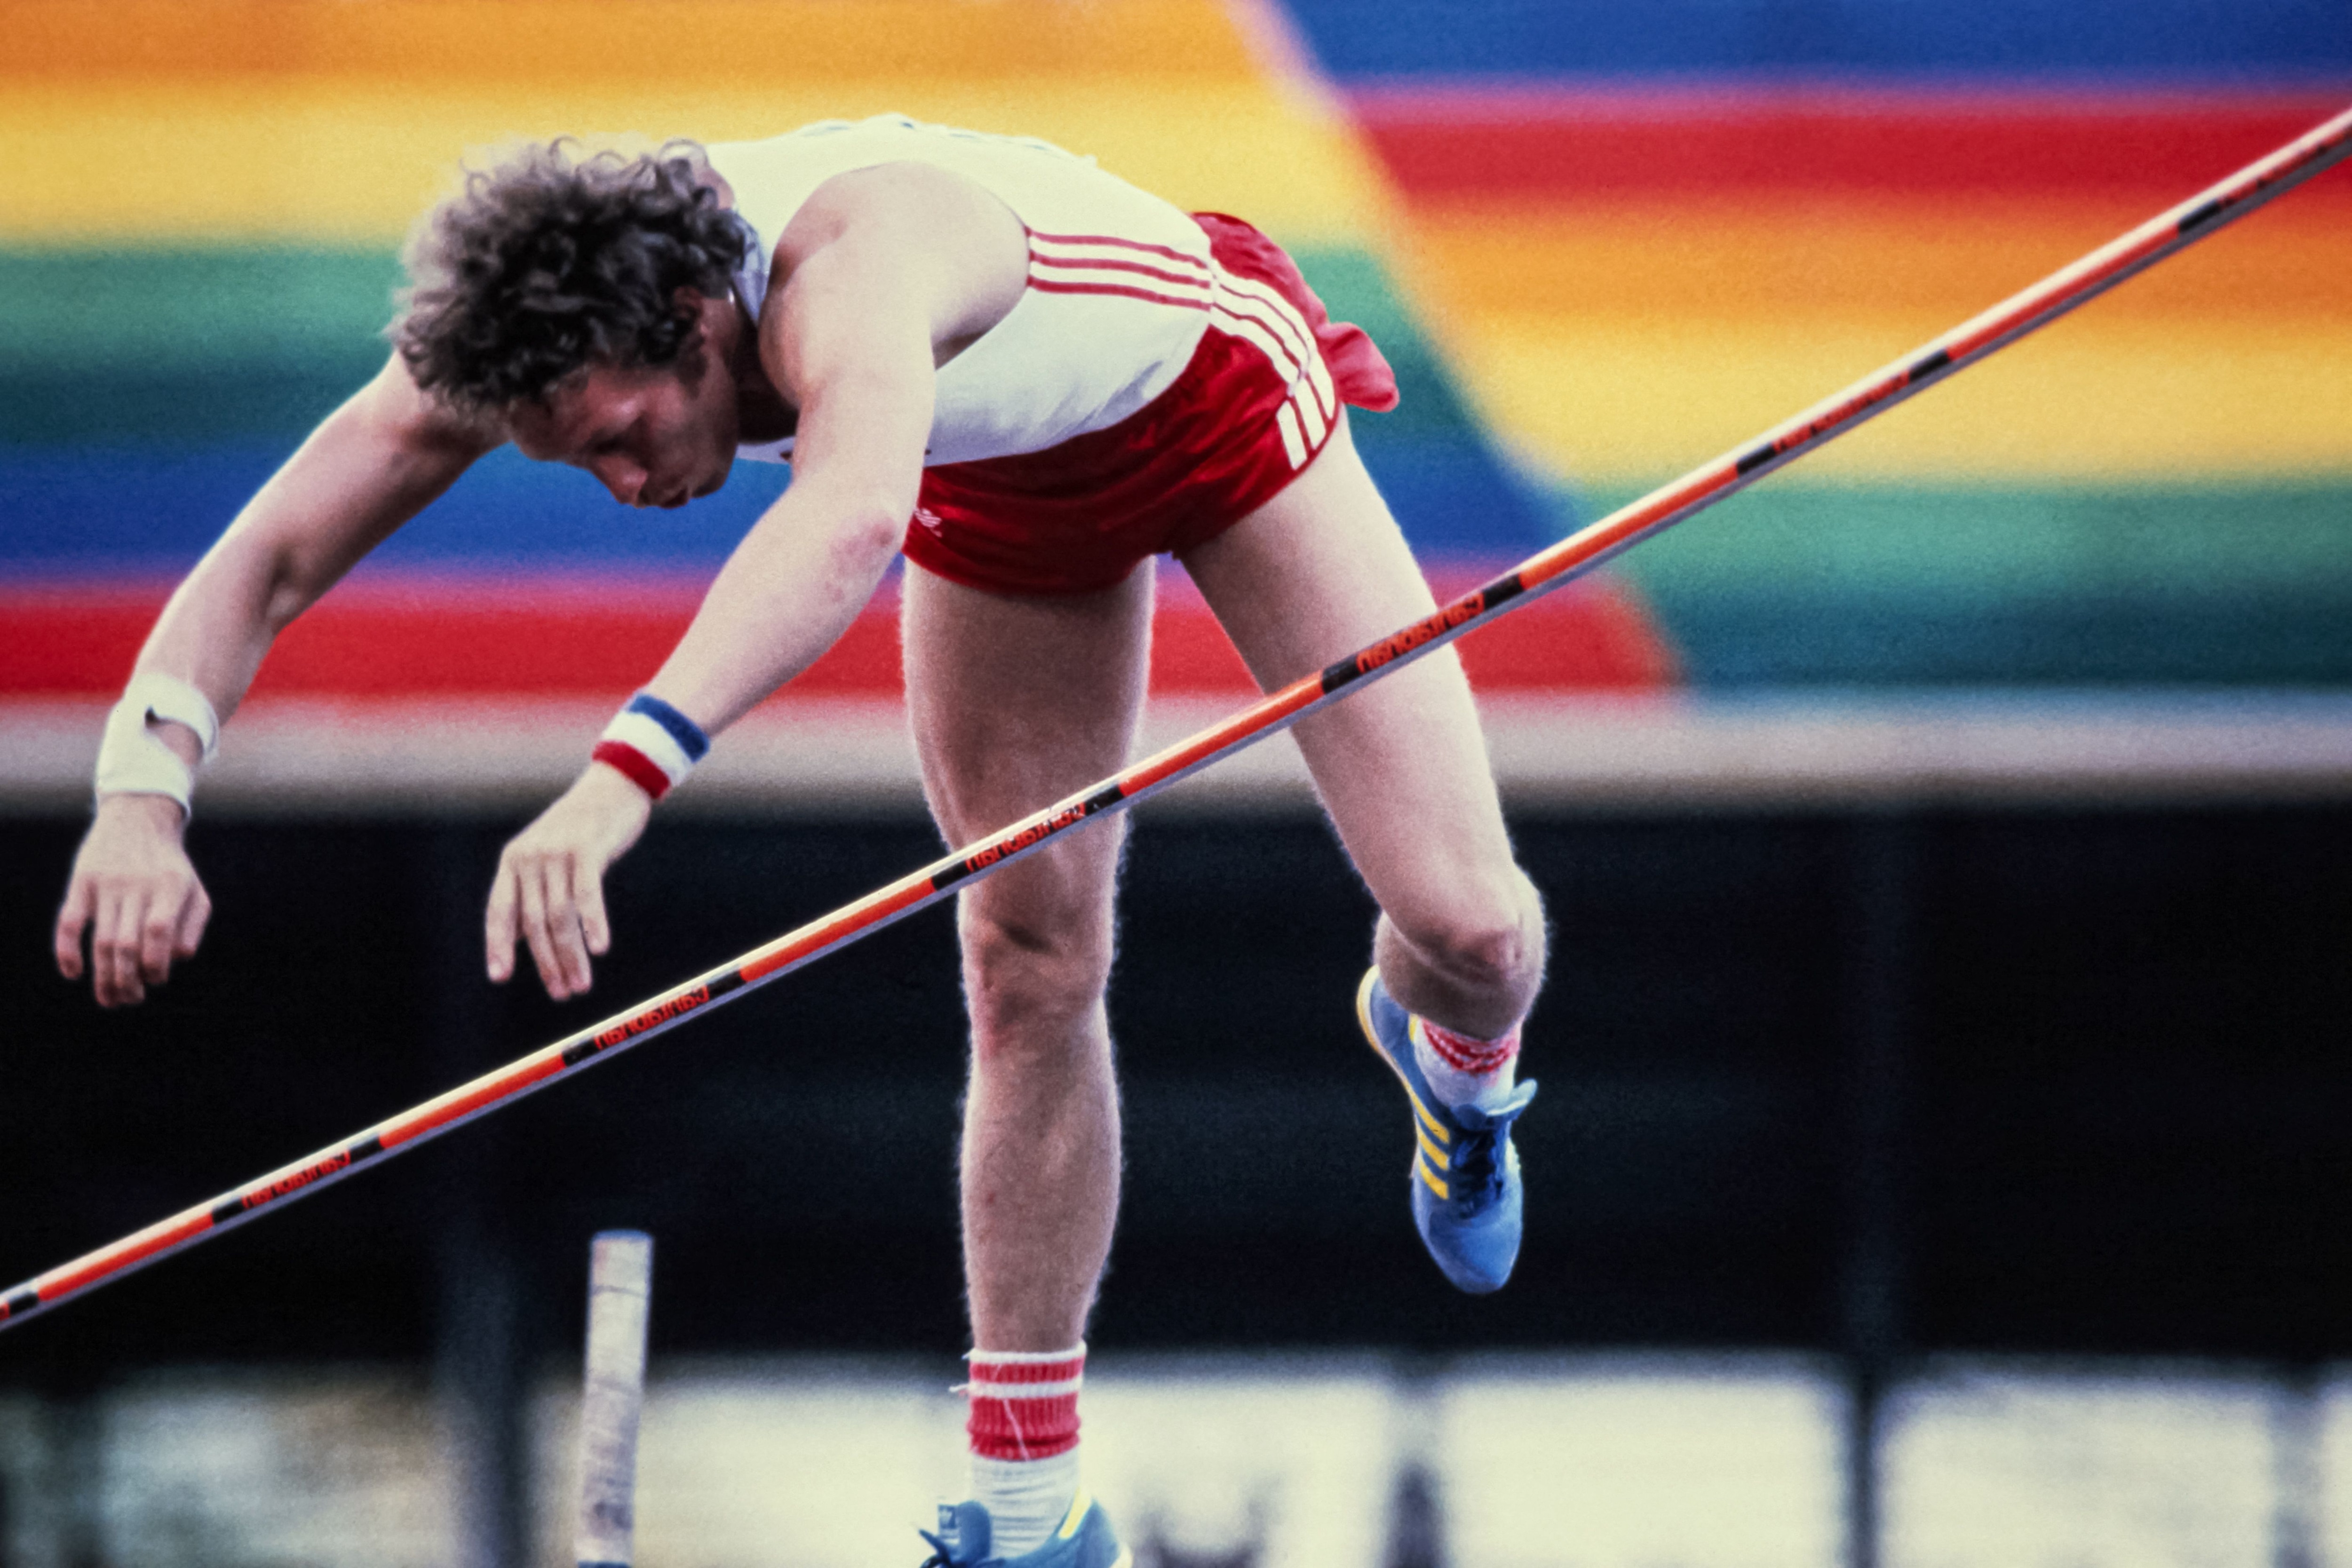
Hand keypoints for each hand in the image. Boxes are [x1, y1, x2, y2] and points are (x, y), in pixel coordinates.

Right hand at [55, 794, 212, 1007]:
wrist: (138, 820)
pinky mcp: (81, 882)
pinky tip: (73, 973)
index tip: (155, 980)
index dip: (155, 964)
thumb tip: (177, 959)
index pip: (159, 933)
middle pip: (127, 944)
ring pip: (100, 939)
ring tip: (109, 999)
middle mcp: (137, 886)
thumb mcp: (194, 891)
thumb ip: (191, 926)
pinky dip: (66, 949)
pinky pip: (68, 920)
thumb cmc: (171, 867)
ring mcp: (107, 884)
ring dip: (103, 975)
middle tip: (129, 1000)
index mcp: (171, 888)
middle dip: (127, 980)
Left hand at [485, 763, 652, 999]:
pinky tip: (600, 947)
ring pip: (560, 916)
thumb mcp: (549, 856)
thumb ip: (534, 891)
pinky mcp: (586, 849)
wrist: (614, 784)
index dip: (498, 946)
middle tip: (563, 992)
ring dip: (571, 955)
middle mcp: (529, 856)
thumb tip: (525, 940)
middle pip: (533, 922)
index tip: (499, 978)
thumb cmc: (584, 827)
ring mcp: (556, 852)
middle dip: (547, 962)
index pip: (499, 911)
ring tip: (581, 983)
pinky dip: (593, 924)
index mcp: (514, 860)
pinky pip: (586, 895)